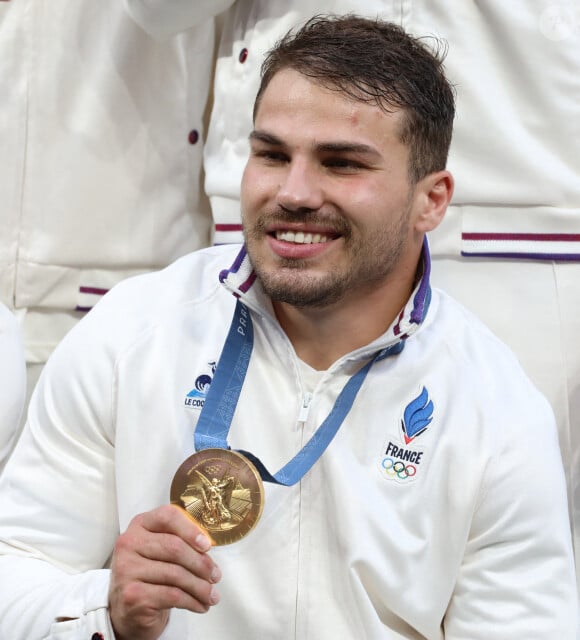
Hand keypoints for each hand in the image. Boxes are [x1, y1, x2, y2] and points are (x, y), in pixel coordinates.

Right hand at [108, 504, 220, 639]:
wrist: (128, 609)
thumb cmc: (150, 574)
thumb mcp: (161, 550)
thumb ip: (180, 540)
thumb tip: (208, 547)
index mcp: (140, 524)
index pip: (167, 517)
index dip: (190, 529)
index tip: (207, 545)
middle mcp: (129, 543)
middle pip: (174, 547)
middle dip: (201, 563)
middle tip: (216, 576)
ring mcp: (127, 569)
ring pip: (176, 574)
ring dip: (200, 587)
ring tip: (212, 595)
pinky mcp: (132, 595)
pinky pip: (172, 595)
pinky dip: (192, 601)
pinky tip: (200, 605)